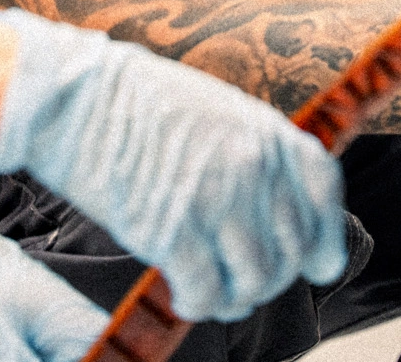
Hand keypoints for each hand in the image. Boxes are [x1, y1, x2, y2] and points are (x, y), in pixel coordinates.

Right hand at [0, 8, 347, 321]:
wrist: (75, 96)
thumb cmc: (139, 102)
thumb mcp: (217, 109)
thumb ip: (254, 152)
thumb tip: (273, 209)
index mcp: (266, 130)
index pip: (323, 195)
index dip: (324, 238)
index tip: (318, 265)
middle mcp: (253, 167)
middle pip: (291, 250)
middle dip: (270, 278)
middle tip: (242, 285)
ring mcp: (216, 200)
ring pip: (255, 280)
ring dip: (235, 299)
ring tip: (212, 296)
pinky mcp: (173, 232)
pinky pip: (207, 292)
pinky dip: (200, 305)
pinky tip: (184, 298)